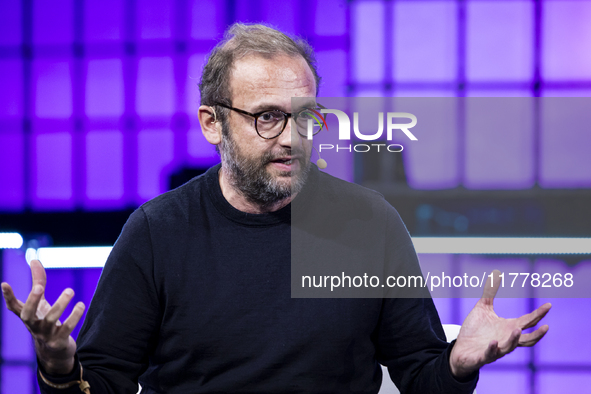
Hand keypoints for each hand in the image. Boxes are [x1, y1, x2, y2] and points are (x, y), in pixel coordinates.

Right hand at [1, 259, 84, 374]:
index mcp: (27, 316)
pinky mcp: (59, 341)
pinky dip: (74, 316)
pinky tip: (81, 305)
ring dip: (61, 304)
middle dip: (32, 301)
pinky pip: (67, 328)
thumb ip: (38, 282)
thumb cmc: (45, 321)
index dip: (8, 296)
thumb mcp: (41, 302)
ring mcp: (45, 334)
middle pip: (28, 315)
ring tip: (70, 290)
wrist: (54, 351)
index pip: (13, 307)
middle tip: (39, 287)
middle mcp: (33, 325)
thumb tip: (34, 259)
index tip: (4, 283)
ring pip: (51, 319)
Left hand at [449, 269, 550, 378]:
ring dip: (514, 339)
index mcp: (508, 327)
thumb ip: (490, 294)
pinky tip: (494, 341)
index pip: (527, 321)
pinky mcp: (484, 356)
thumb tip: (496, 275)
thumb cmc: (475, 329)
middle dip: (537, 334)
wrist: (461, 348)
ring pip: (510, 347)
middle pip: (527, 339)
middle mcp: (506, 339)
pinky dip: (494, 348)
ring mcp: (497, 349)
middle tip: (546, 326)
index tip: (549, 305)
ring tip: (518, 329)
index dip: (539, 314)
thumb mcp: (483, 308)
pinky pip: (491, 354)